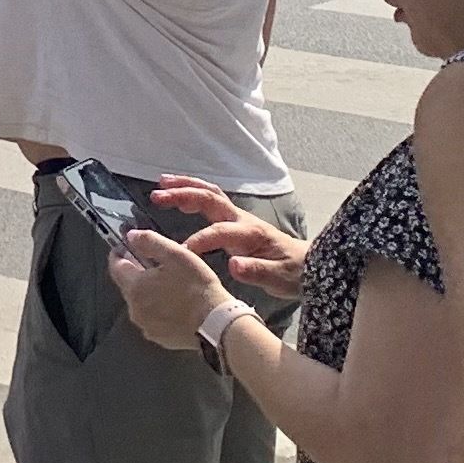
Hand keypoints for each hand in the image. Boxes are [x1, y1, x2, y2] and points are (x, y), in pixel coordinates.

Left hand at [110, 226, 229, 350]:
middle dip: (137, 273)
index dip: (119, 254)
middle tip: (155, 263)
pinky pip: (153, 318)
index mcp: (134, 287)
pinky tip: (176, 304)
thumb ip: (149, 241)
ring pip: (141, 303)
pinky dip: (159, 309)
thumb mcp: (175, 254)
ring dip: (149, 292)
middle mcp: (134, 309)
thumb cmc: (196, 287)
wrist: (216, 324)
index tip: (125, 246)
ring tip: (170, 284)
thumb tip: (131, 236)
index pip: (115, 266)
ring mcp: (147, 326)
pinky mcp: (160, 338)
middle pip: (128, 285)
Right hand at [149, 176, 308, 297]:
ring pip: (209, 193)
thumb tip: (233, 265)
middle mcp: (242, 219)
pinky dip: (192, 191)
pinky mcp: (233, 220)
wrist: (306, 264)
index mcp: (250, 233)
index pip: (220, 232)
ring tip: (160, 184)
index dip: (200, 240)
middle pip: (210, 198)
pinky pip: (210, 199)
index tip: (181, 252)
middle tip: (157, 196)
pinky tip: (177, 192)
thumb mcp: (278, 277)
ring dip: (185, 186)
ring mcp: (237, 216)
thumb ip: (256, 271)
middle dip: (183, 195)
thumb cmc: (292, 273)